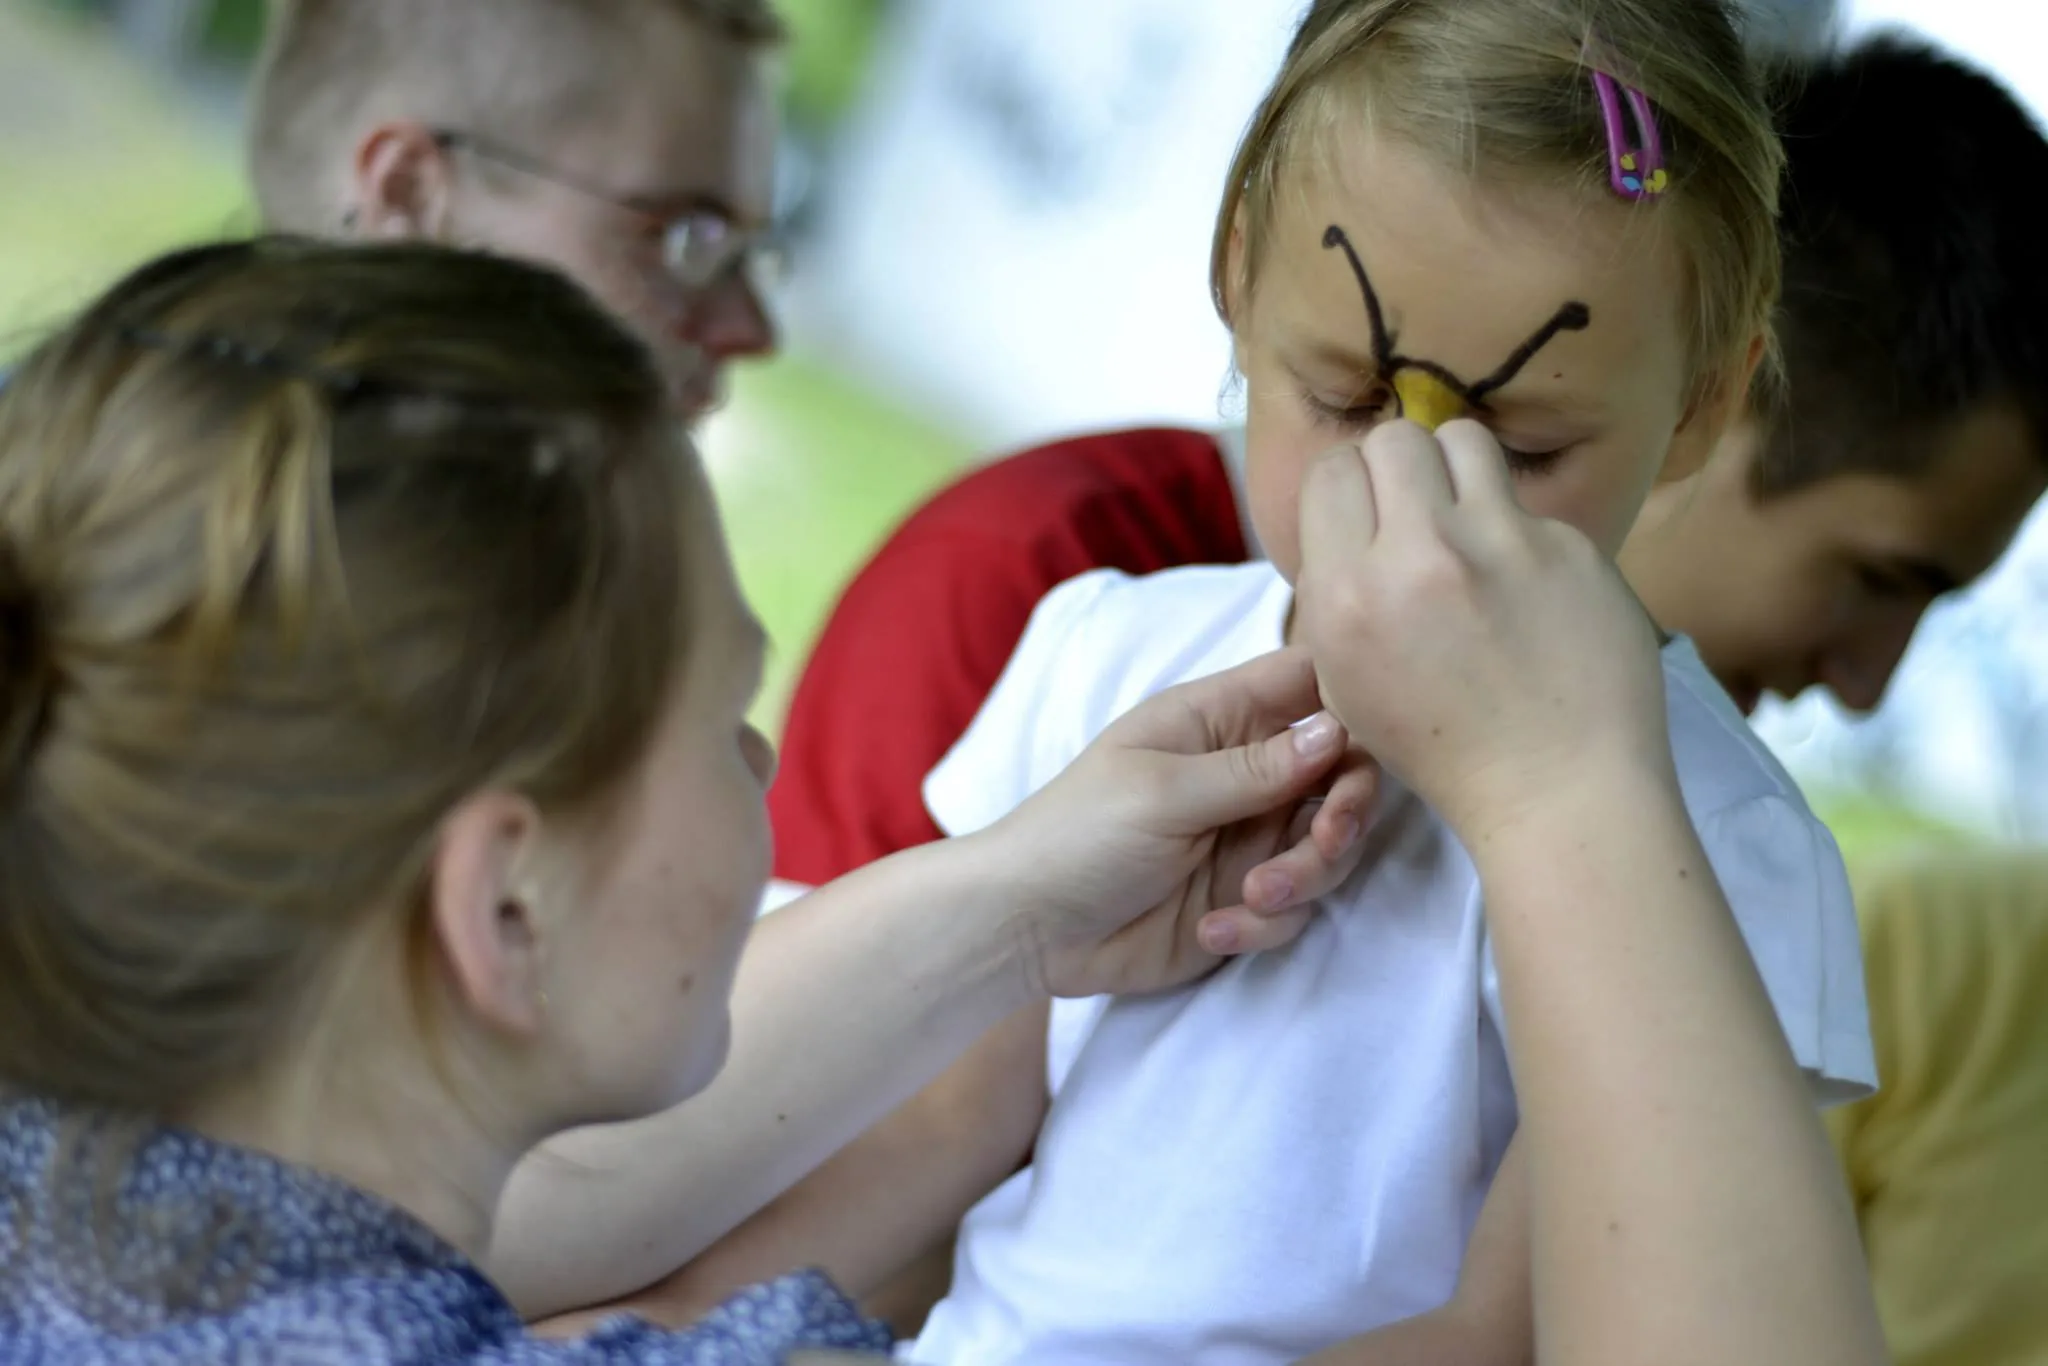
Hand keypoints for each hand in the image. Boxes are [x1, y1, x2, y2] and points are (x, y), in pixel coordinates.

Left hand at [984, 648, 1377, 999]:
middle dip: (1346, 809)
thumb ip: (1254, 769)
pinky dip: (1264, 923)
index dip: (1352, 702)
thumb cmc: (1077, 834)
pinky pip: (1294, 908)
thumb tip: (1338, 729)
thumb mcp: (1163, 793)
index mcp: (1218, 719)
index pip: (1309, 682)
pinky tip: (1210, 930)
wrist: (1026, 930)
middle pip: (1342, 772)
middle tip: (1326, 840)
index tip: (1371, 739)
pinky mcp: (1244, 899)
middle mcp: (1246, 772)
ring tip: (1252, 897)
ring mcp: (1248, 838)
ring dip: (1305, 875)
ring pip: (1328, 846)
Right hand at [1292, 420, 1670, 840]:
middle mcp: (1417, 555)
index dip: (1348, 489)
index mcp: (1348, 595)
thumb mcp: (1346, 681)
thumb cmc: (1443, 749)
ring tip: (1471, 520)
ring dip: (1457, 472)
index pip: (1330, 470)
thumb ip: (1336, 592)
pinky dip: (1519, 533)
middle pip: (1393, 438)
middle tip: (1418, 512)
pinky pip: (1527, 504)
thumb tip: (1349, 524)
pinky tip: (1532, 586)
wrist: (1556, 789)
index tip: (1367, 518)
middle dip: (1399, 470)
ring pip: (1461, 438)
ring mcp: (1501, 543)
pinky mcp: (1568, 545)